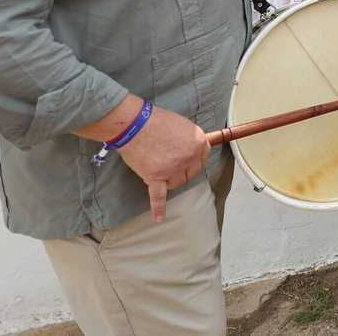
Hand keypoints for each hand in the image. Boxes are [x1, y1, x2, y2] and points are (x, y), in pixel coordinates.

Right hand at [118, 106, 210, 221]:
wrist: (135, 124)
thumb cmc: (157, 120)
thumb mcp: (182, 124)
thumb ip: (190, 139)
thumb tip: (191, 148)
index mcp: (198, 142)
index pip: (203, 156)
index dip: (194, 157)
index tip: (187, 156)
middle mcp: (189, 157)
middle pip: (191, 172)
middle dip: (184, 170)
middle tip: (171, 163)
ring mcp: (172, 169)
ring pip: (177, 183)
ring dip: (171, 180)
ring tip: (160, 171)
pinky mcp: (155, 177)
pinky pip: (158, 196)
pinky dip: (158, 208)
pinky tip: (159, 218)